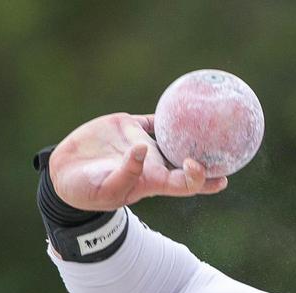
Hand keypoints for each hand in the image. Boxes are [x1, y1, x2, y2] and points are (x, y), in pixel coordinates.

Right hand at [48, 112, 227, 210]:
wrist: (65, 175)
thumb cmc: (88, 192)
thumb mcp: (106, 189)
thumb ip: (125, 174)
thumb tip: (142, 150)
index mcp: (153, 182)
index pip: (186, 184)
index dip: (201, 180)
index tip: (203, 168)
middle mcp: (154, 163)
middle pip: (189, 160)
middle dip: (211, 156)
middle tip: (229, 144)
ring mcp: (144, 143)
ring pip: (175, 135)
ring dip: (194, 129)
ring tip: (215, 114)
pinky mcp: (129, 127)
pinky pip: (153, 118)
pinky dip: (167, 111)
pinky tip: (181, 97)